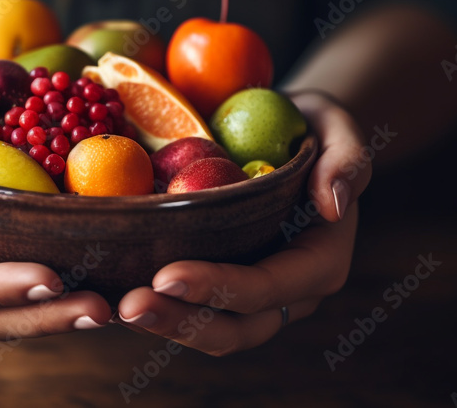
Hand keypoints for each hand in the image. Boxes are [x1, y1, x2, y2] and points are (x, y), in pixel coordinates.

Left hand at [116, 91, 370, 354]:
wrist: (287, 132)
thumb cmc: (311, 125)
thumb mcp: (338, 127)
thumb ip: (348, 159)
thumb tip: (333, 204)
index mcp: (320, 262)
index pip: (268, 287)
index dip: (218, 288)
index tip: (165, 275)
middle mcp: (287, 292)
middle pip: (235, 328)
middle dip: (180, 322)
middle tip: (128, 306)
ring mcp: (251, 296)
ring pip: (208, 331)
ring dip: (160, 325)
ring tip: (111, 308)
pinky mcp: (219, 286)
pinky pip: (188, 310)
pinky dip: (153, 308)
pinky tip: (108, 294)